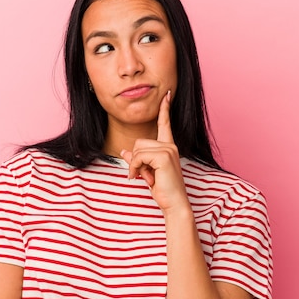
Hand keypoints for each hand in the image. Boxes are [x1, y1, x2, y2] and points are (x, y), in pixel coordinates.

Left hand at [120, 91, 189, 212]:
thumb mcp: (146, 173)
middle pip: (139, 142)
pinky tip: (143, 178)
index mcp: (169, 147)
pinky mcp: (164, 156)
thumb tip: (124, 151)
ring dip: (136, 166)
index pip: (165, 124)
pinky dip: (136, 168)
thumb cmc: (164, 190)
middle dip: (136, 160)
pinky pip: (139, 157)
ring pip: (137, 150)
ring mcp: (168, 149)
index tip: (166, 94)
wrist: (174, 204)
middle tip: (144, 176)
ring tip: (146, 178)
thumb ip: (136, 160)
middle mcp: (170, 145)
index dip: (164, 109)